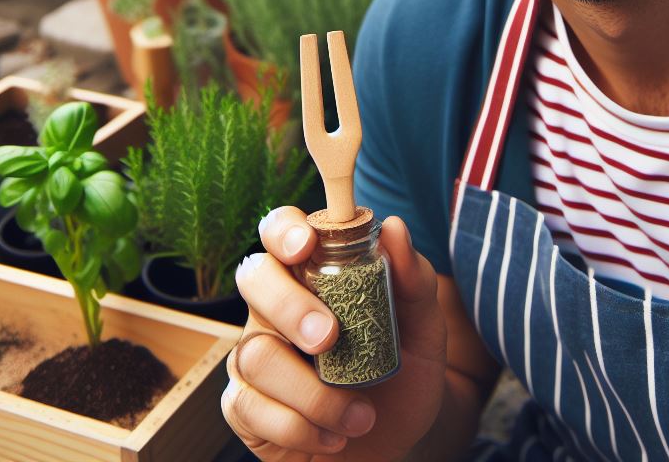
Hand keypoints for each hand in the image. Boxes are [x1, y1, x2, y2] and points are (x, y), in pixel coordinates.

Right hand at [223, 206, 446, 460]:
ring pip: (254, 353)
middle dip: (289, 305)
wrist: (400, 439)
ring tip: (360, 414)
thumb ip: (414, 278)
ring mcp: (257, 354)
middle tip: (329, 338)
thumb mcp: (423, 326)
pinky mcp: (245, 406)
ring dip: (313, 392)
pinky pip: (249, 408)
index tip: (305, 245)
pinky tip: (333, 436)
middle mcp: (277, 306)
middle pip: (253, 277)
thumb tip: (394, 227)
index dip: (284, 229)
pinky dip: (299, 427)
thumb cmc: (404, 369)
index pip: (281, 230)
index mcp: (314, 272)